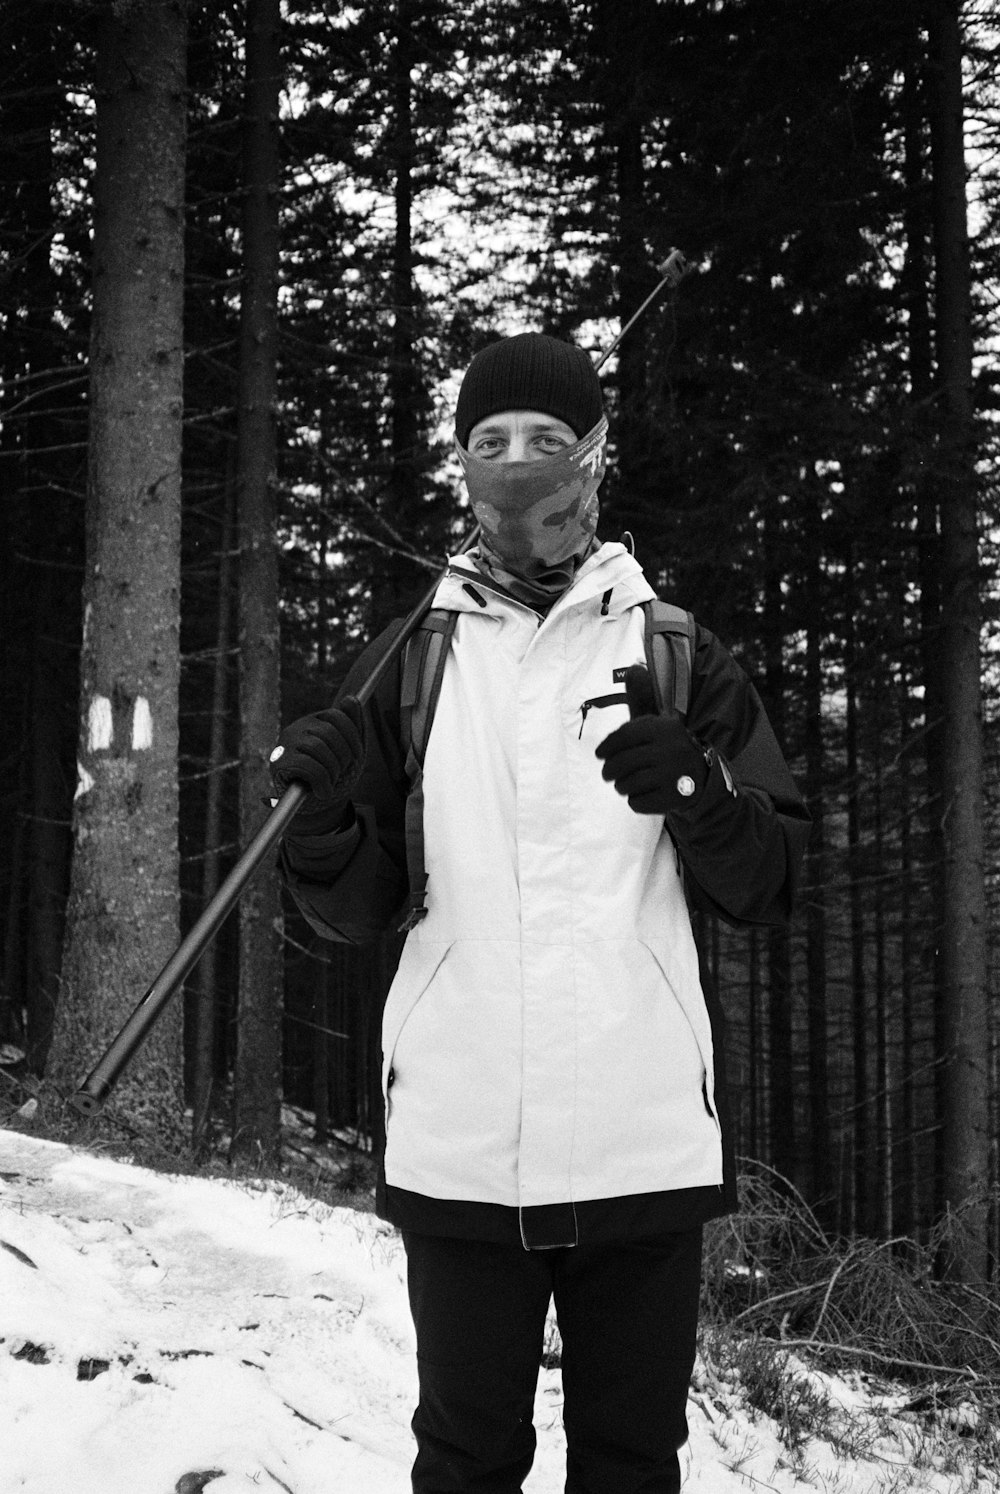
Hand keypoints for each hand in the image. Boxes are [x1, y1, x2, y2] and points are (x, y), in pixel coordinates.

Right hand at [269, 697, 366, 822]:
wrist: (314, 806)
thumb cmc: (332, 775)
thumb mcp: (349, 750)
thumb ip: (353, 725)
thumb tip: (351, 698)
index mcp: (315, 721)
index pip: (337, 715)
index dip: (352, 737)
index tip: (356, 756)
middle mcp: (298, 728)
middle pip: (329, 732)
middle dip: (343, 757)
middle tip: (341, 773)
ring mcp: (286, 744)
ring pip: (318, 748)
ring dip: (332, 771)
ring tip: (331, 782)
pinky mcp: (278, 762)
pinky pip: (308, 766)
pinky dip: (322, 783)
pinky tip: (322, 791)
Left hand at [595, 665, 706, 814]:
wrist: (704, 780)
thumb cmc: (670, 748)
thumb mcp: (658, 723)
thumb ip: (642, 699)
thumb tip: (634, 667)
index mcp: (664, 727)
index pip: (623, 737)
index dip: (607, 747)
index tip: (599, 754)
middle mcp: (669, 749)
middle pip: (621, 763)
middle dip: (610, 771)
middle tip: (607, 775)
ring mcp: (673, 775)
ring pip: (628, 784)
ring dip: (622, 786)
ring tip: (623, 784)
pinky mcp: (674, 798)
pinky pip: (638, 803)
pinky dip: (635, 801)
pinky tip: (641, 795)